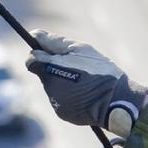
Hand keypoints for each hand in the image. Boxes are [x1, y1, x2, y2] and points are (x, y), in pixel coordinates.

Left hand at [25, 30, 147, 130]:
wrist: (116, 100)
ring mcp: (55, 101)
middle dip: (55, 70)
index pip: (31, 60)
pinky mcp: (62, 113)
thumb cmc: (101, 71)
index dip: (41, 56)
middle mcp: (49, 86)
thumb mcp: (80, 49)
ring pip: (53, 88)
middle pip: (44, 74)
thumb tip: (34, 35)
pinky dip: (70, 97)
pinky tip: (85, 95)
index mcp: (49, 68)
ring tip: (84, 83)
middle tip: (76, 69)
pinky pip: (61, 101)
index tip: (53, 55)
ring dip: (63, 83)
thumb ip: (54, 42)